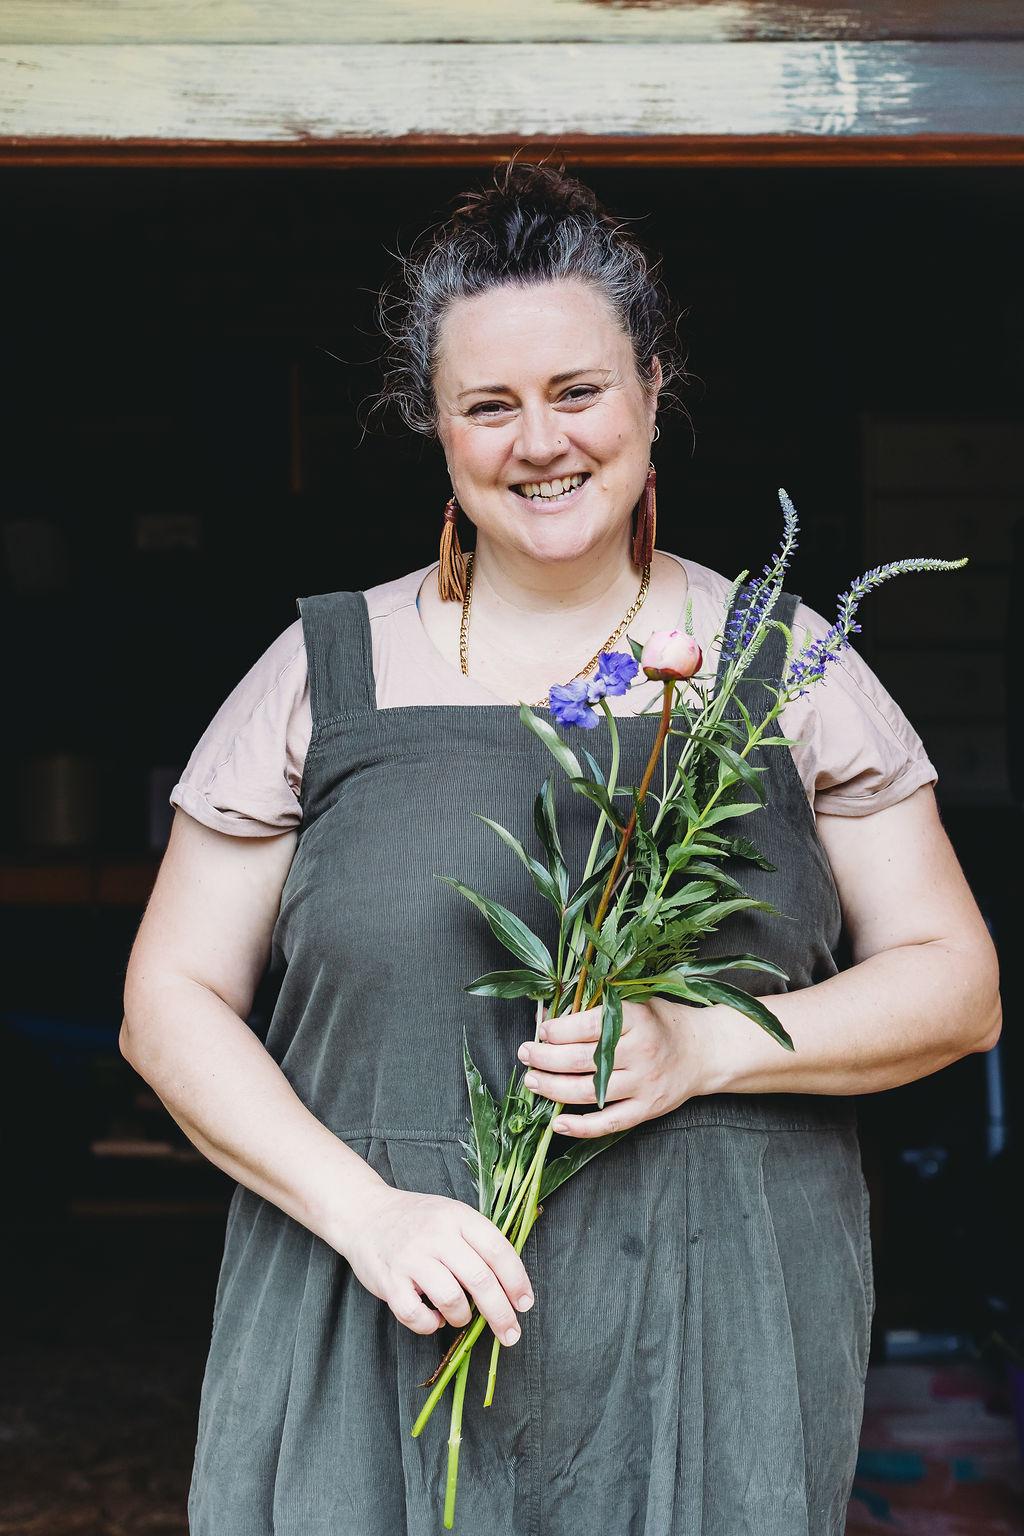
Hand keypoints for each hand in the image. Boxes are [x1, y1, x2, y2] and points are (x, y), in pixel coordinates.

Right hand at [341, 1186, 534, 1345]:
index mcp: (458, 1217)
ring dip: (462, 1317)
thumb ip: (477, 1242)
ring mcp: (411, 1258)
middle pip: (480, 1279)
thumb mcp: (451, 1215)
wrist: (365, 1215)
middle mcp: (436, 1235)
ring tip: (459, 1316)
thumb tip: (510, 1285)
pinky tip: (433, 1318)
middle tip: (511, 1334)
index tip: (525, 1304)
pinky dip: (430, 1325)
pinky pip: (417, 1315)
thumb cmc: (417, 1221)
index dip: (517, 1280)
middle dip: (500, 1313)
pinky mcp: (389, 1280)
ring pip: (451, 1299)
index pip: (497, 1250)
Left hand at [516, 997, 711, 1137]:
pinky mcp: (647, 1109)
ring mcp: (644, 1084)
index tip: (542, 1031)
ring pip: (589, 1092)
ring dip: (553, 1089)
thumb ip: (602, 1011)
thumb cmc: (662, 1023)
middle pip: (582, 1060)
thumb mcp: (638, 1003)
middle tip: (525, 1054)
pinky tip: (557, 1124)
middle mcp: (641, 1053)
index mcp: (637, 1020)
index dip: (559, 1030)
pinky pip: (609, 1124)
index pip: (588, 1027)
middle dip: (546, 1058)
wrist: (703, 1052)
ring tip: (532, 1081)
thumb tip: (554, 1021)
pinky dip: (581, 1127)